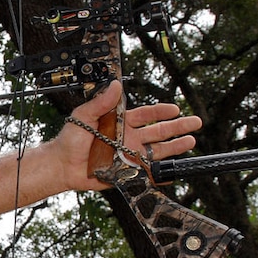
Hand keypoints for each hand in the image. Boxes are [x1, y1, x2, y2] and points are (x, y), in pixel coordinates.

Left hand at [57, 81, 201, 190]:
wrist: (62, 165)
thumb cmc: (70, 140)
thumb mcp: (84, 115)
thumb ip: (102, 102)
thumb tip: (115, 85)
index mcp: (121, 122)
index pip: (146, 115)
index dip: (161, 111)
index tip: (175, 108)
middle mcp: (128, 138)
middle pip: (158, 132)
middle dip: (177, 127)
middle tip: (195, 122)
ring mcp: (129, 155)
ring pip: (157, 150)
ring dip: (175, 146)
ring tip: (191, 141)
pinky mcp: (127, 171)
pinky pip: (146, 172)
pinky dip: (161, 172)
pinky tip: (173, 171)